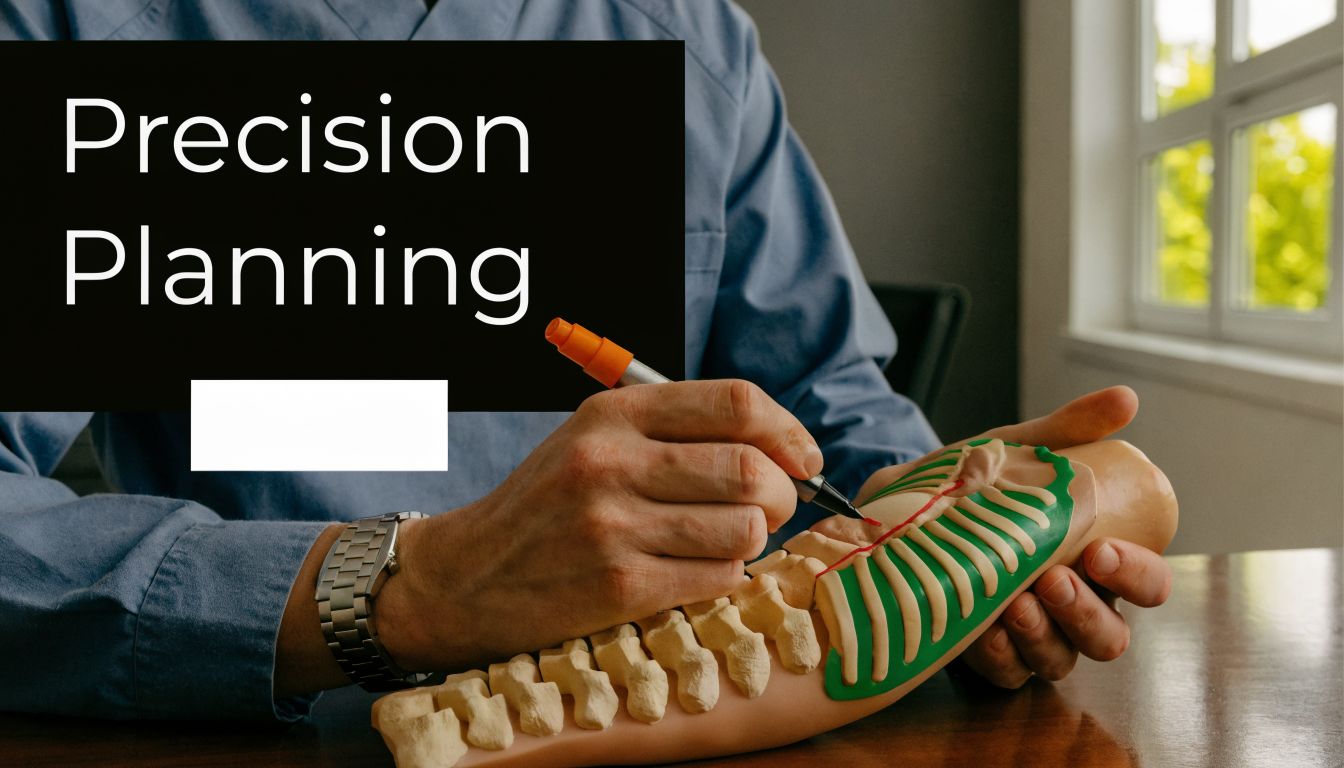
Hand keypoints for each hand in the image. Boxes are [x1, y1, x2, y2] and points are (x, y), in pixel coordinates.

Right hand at [378, 379, 821, 671]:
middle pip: (752, 468)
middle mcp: (612, 461)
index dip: (788, 431)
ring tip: (724, 539)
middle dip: (784, 493)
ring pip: (746, 527)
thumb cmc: (550, 505)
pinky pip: (720, 575)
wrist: (468, 576)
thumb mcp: (595, 440)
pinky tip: (694, 569)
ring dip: (753, 538)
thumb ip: (678, 432)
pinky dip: (725, 574)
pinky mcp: (620, 587)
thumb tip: (786, 450)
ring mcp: (614, 526)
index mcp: (613, 413)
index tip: (805, 457)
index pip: (737, 402)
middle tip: (772, 507)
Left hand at [858, 386, 1172, 687]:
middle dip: (1087, 613)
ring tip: (1016, 605)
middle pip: (1110, 636)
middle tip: (1054, 579)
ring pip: (1061, 660)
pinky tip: (984, 634)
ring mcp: (1030, 636)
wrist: (891, 504)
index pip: (1146, 584)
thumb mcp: (1016, 450)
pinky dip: (1001, 657)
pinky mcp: (985, 656)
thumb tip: (1126, 399)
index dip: (1138, 575)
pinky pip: (1008, 674)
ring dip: (1045, 637)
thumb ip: (1067, 430)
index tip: (1103, 551)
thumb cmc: (970, 483)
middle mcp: (1070, 606)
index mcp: (1094, 561)